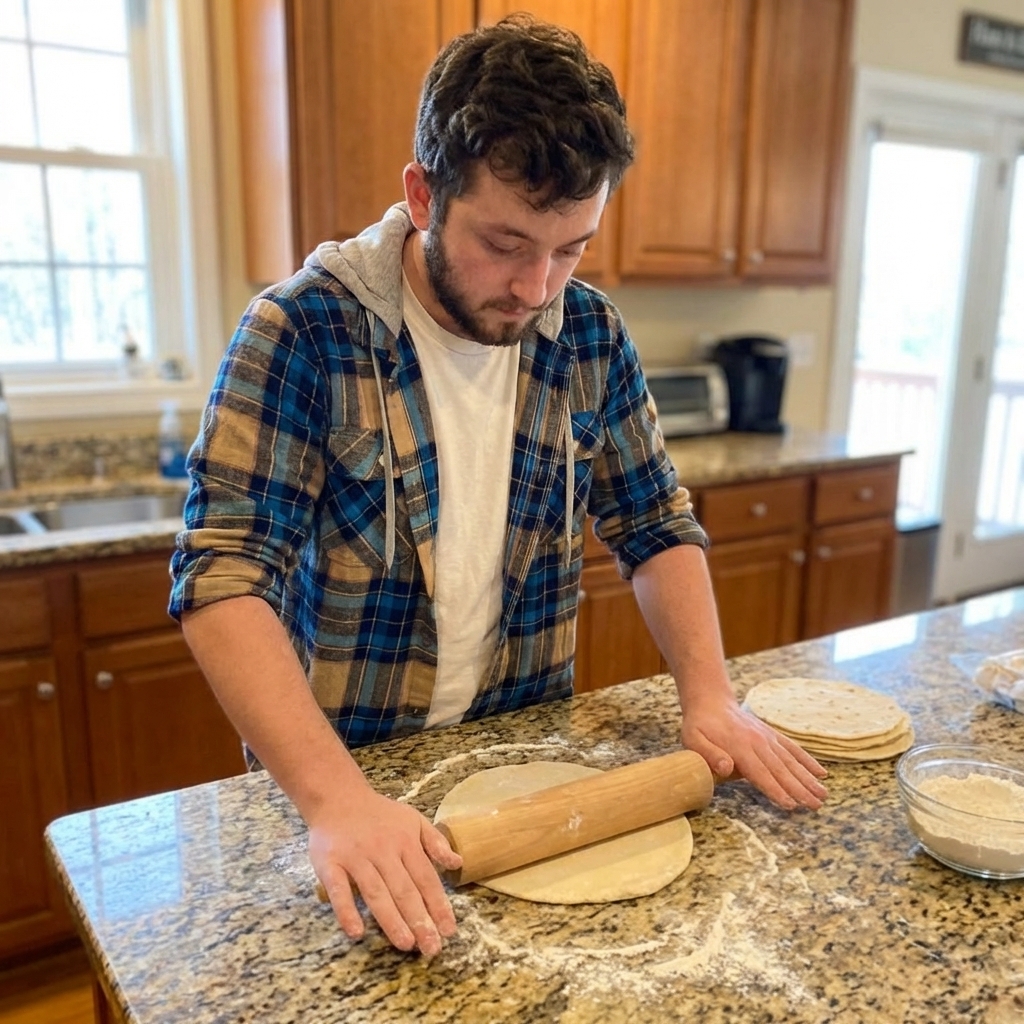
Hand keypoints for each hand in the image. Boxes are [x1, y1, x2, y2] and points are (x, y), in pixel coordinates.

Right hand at [309, 786, 462, 955]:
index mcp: (405, 842)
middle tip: (431, 948)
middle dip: (419, 920)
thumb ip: (435, 842)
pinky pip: (338, 890)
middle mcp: (383, 851)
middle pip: (404, 889)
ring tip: (406, 944)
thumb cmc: (379, 814)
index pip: (426, 878)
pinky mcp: (330, 864)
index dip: (438, 905)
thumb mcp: (413, 819)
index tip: (449, 930)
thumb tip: (458, 862)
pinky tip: (356, 931)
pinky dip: (347, 911)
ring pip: (376, 893)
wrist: (337, 797)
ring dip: (391, 920)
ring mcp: (356, 858)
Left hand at [682, 698, 827, 810]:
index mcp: (739, 747)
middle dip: (800, 789)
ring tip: (823, 795)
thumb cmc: (700, 727)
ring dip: (808, 778)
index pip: (760, 773)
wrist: (711, 702)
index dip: (776, 790)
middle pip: (781, 769)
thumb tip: (725, 767)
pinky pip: (793, 748)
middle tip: (816, 806)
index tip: (791, 804)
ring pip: (791, 760)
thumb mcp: (693, 740)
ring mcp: (767, 738)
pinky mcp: (772, 735)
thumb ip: (708, 754)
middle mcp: (758, 742)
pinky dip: (808, 760)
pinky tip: (821, 773)